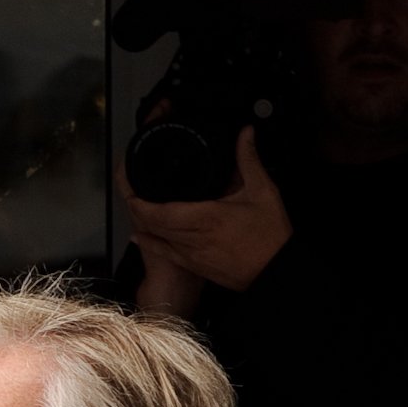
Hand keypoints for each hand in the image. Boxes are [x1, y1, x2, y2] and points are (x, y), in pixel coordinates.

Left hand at [117, 125, 291, 294]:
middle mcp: (193, 239)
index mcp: (206, 218)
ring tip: (136, 206)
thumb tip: (245, 135)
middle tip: (131, 191)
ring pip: (155, 238)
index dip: (139, 201)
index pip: (159, 211)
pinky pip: (164, 252)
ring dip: (143, 223)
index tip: (133, 187)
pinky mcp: (194, 265)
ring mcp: (191, 254)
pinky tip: (141, 235)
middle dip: (136, 208)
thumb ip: (248, 159)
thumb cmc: (270, 238)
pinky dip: (150, 242)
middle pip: (150, 224)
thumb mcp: (263, 191)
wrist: (276, 271)